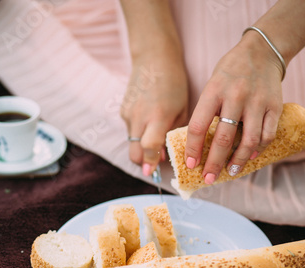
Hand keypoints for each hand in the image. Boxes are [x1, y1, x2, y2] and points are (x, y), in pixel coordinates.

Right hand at [121, 51, 188, 175]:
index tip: (151, 172)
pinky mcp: (123, 110)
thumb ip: (173, 133)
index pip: (149, 147)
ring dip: (141, 147)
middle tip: (152, 164)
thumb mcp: (181, 109)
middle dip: (142, 162)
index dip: (150, 162)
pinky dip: (139, 133)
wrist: (154, 57)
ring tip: (155, 139)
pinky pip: (130, 130)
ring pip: (132, 142)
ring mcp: (128, 114)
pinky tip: (148, 122)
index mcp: (158, 116)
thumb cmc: (174, 83)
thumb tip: (166, 155)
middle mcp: (140, 117)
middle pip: (134, 152)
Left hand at [185, 30, 283, 183]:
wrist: (262, 51)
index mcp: (213, 91)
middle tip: (208, 178)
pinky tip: (252, 156)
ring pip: (248, 141)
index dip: (193, 148)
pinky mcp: (274, 106)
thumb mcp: (212, 86)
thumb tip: (198, 147)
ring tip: (230, 173)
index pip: (198, 126)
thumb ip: (207, 113)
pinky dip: (259, 148)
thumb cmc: (230, 74)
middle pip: (223, 139)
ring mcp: (257, 102)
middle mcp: (235, 96)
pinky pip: (267, 134)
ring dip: (238, 161)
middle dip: (214, 163)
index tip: (190, 164)